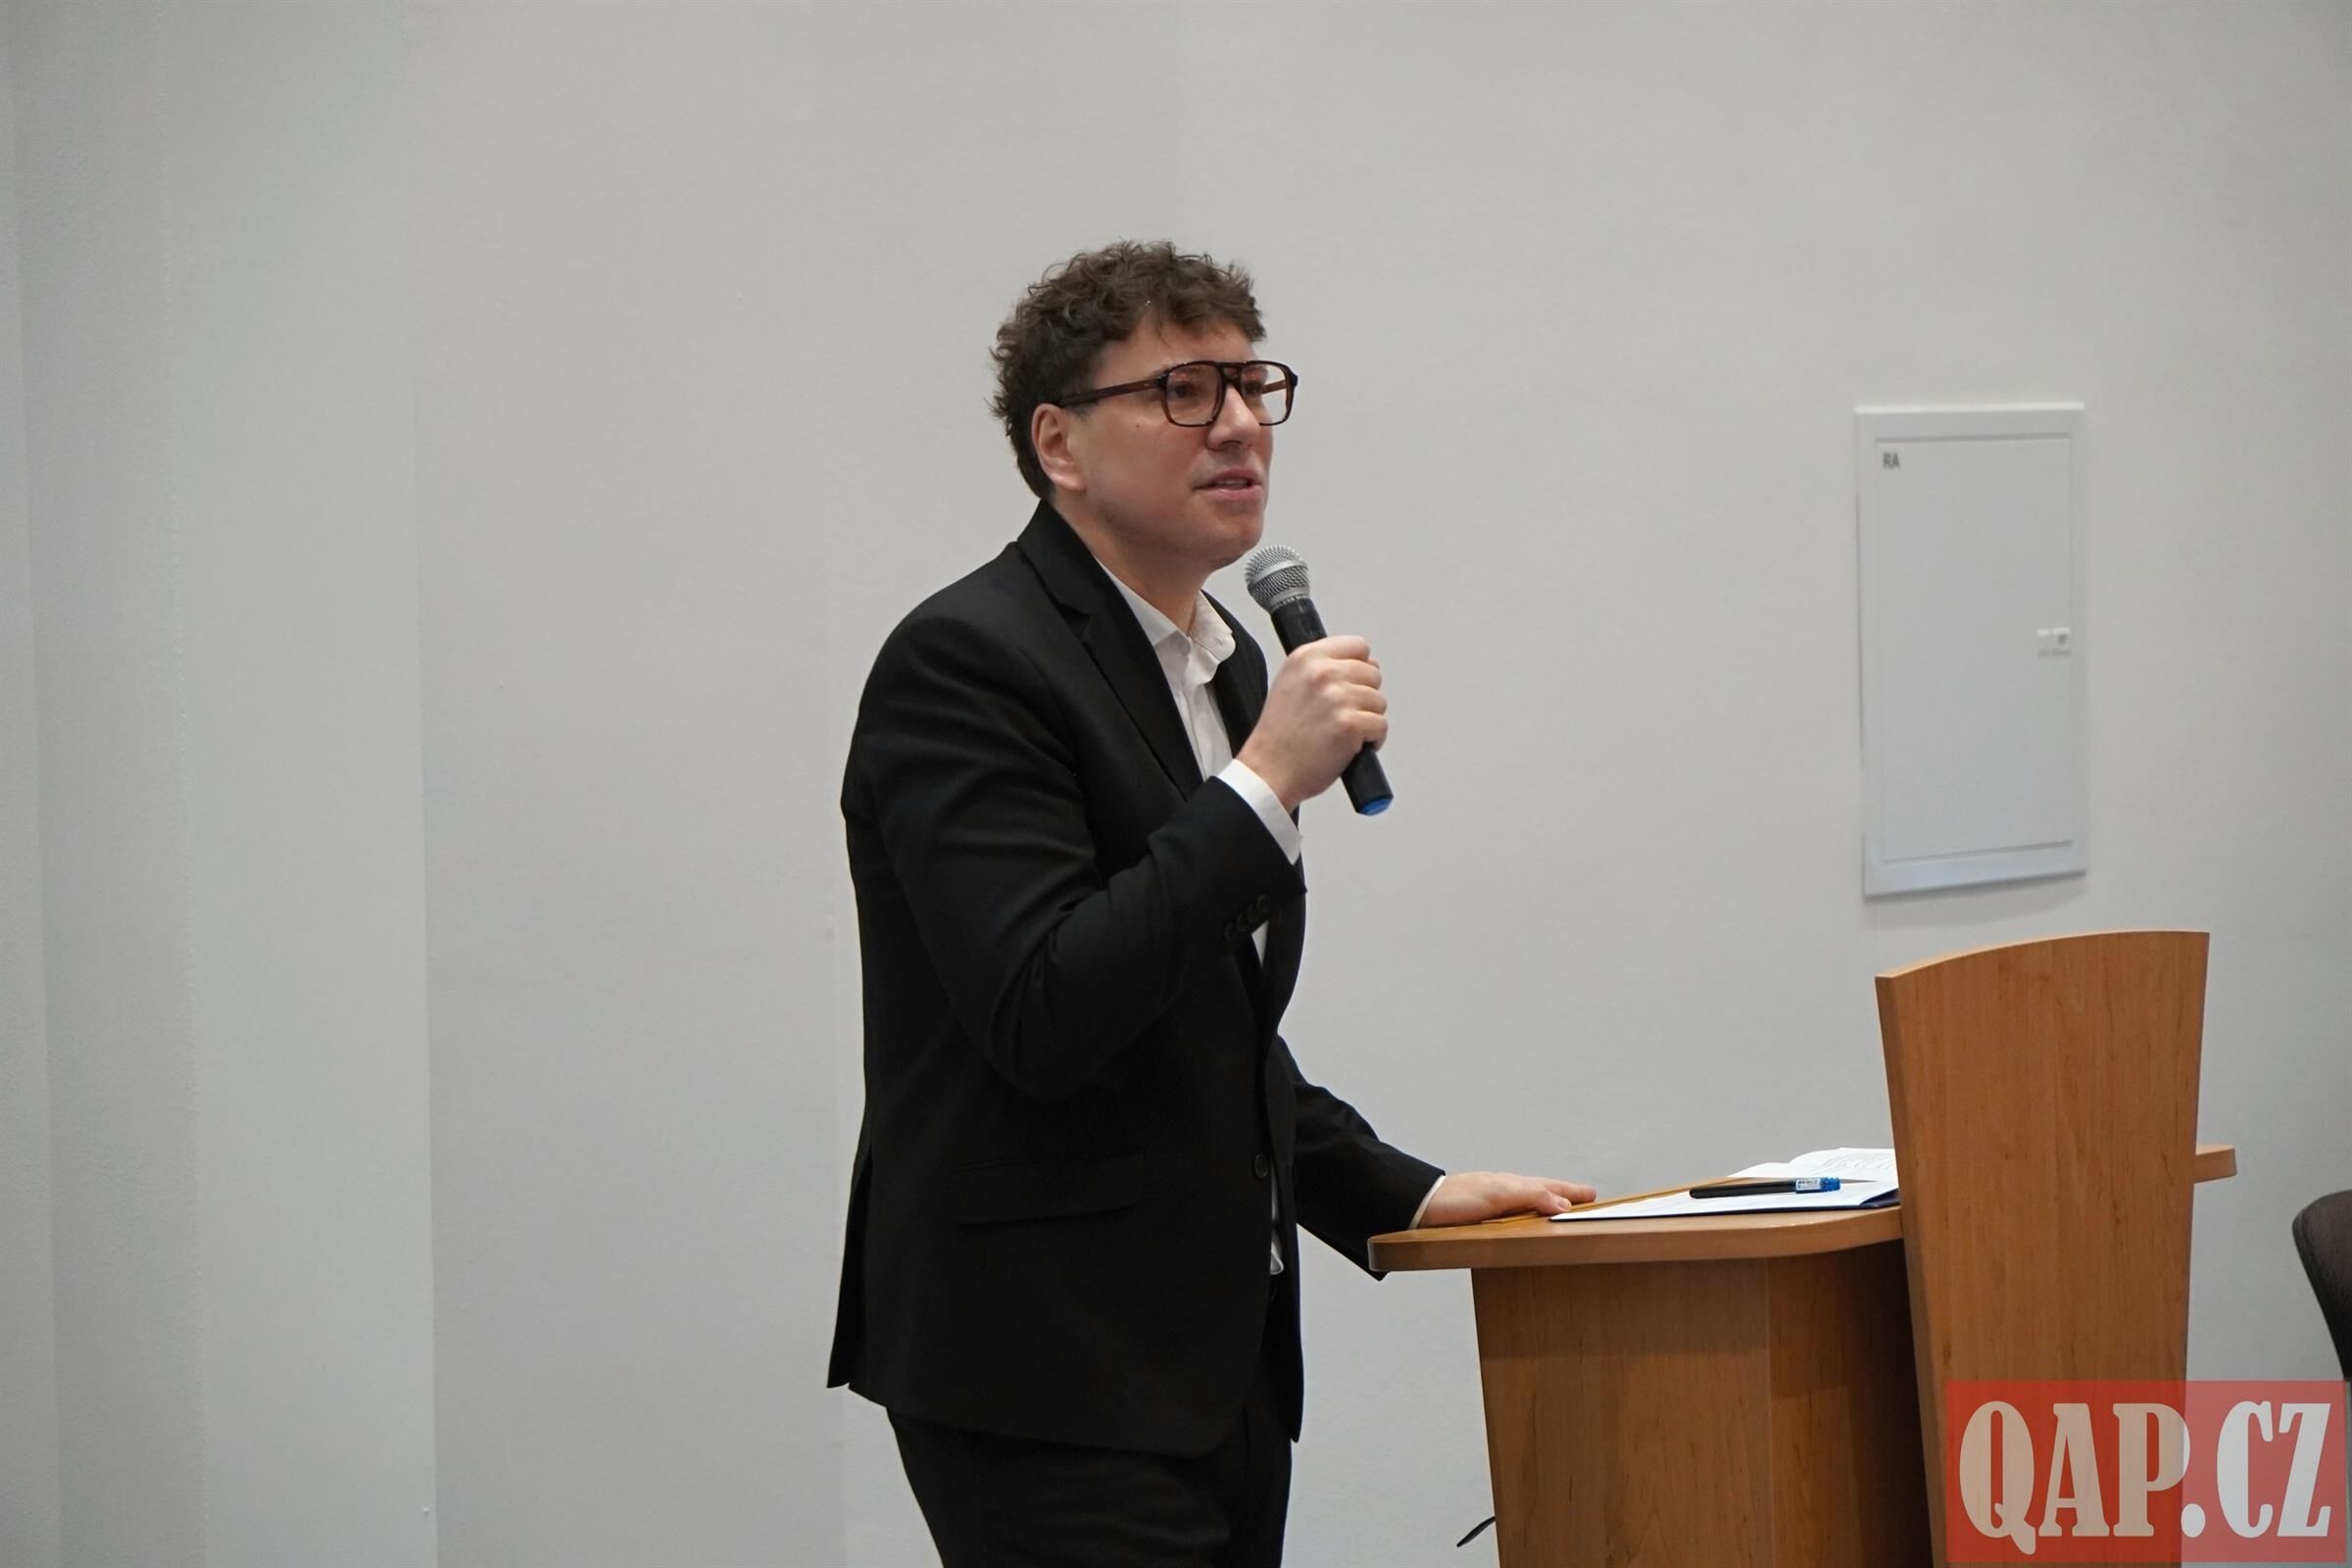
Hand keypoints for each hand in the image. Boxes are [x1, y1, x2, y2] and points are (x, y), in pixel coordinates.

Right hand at [1236, 635, 1386, 809]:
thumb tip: (1363, 665)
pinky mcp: (1350, 724)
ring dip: (1367, 719)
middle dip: (1364, 696)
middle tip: (1341, 715)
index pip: (1358, 646)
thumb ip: (1322, 668)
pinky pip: (1381, 726)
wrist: (1269, 771)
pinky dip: (1372, 740)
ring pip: (1379, 701)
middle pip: (1373, 674)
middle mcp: (1322, 672)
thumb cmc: (1279, 736)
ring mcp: (1338, 697)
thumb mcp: (1290, 683)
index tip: (1351, 684)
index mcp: (1306, 658)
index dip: (1359, 668)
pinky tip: (1350, 745)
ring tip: (1342, 732)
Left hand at [1420, 1170, 1597, 1225]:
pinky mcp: (1481, 1215)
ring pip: (1528, 1201)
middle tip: (1585, 1199)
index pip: (1551, 1186)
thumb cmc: (1454, 1200)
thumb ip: (1531, 1196)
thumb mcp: (1497, 1196)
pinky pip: (1514, 1212)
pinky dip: (1528, 1214)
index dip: (1571, 1191)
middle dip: (1564, 1195)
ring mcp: (1493, 1202)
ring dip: (1547, 1203)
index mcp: (1512, 1184)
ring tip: (1561, 1210)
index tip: (1592, 1195)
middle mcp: (1505, 1190)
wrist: (1419, 1207)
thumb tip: (1563, 1203)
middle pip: (1542, 1191)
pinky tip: (1524, 1221)